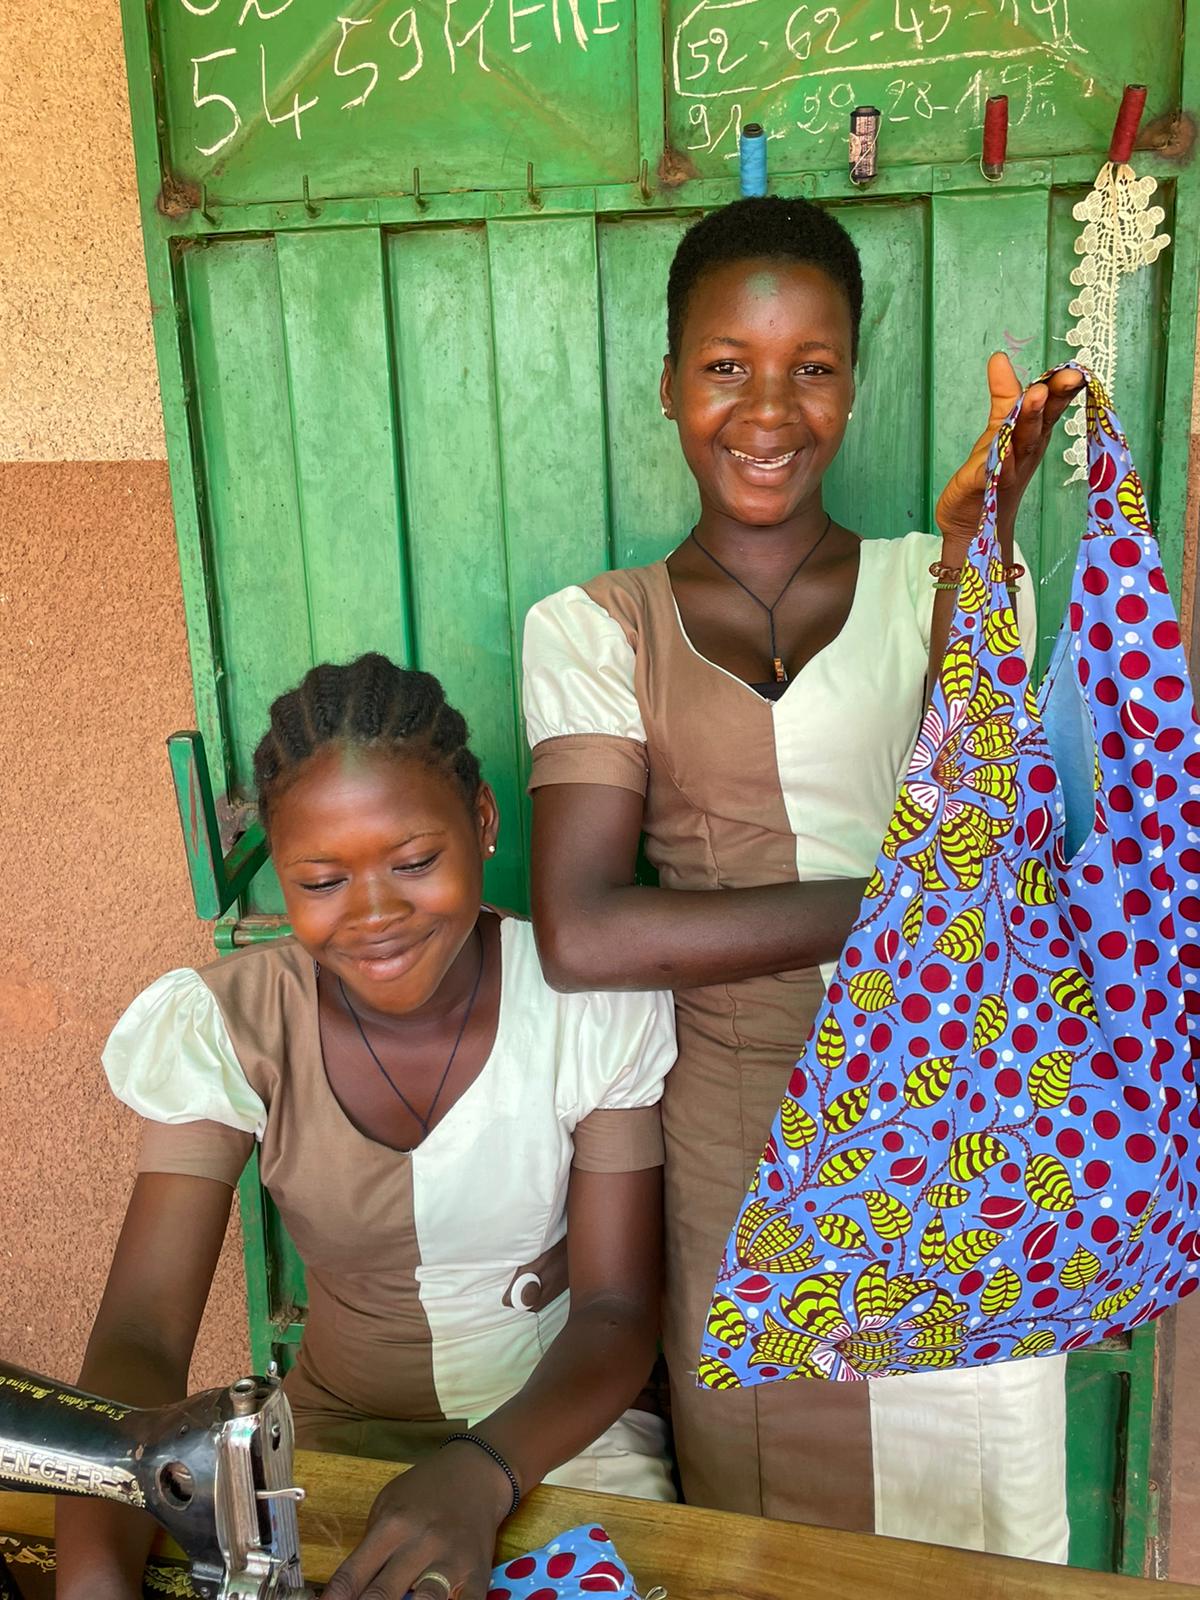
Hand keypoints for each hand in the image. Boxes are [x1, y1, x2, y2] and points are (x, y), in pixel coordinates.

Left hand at [321, 1444, 512, 1599]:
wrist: (478, 1471)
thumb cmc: (427, 1489)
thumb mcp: (389, 1502)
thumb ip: (372, 1543)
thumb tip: (351, 1588)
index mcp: (392, 1525)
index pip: (353, 1573)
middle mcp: (420, 1543)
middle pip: (382, 1595)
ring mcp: (451, 1560)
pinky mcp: (479, 1573)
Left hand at [934, 353, 1084, 546]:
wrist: (972, 520)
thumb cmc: (993, 471)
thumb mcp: (1000, 427)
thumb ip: (1004, 395)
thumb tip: (1000, 357)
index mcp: (1033, 436)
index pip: (1050, 408)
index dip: (1061, 390)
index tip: (1075, 371)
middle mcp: (1026, 453)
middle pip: (1039, 424)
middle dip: (1049, 401)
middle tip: (1059, 379)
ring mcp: (1007, 472)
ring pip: (1021, 445)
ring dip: (1029, 421)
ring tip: (1035, 396)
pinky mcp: (984, 488)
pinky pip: (992, 473)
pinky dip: (997, 463)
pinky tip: (1000, 451)